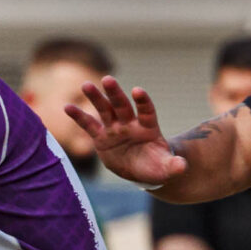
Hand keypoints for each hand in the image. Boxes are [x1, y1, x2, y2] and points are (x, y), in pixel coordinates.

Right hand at [64, 77, 184, 187]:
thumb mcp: (166, 168)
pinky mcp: (101, 137)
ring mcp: (114, 129)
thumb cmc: (156, 166)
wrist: (142, 170)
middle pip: (122, 106)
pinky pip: (88, 125)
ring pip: (104, 110)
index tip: (137, 91)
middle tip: (108, 79)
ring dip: (96, 98)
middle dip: (115, 93)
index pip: (146, 111)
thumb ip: (174, 166)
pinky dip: (78, 116)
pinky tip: (67, 107)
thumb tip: (182, 166)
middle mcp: (130, 124)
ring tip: (86, 85)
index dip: (142, 101)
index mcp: (148, 128)